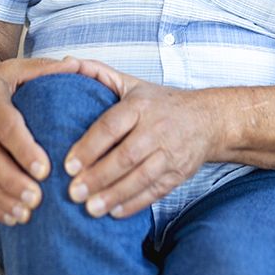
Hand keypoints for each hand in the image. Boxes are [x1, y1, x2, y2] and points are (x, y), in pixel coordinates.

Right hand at [0, 56, 87, 224]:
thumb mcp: (13, 68)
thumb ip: (43, 69)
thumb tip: (75, 65)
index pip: (6, 128)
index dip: (23, 148)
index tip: (44, 168)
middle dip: (13, 181)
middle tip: (37, 198)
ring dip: (3, 199)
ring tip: (27, 214)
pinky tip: (13, 218)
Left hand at [63, 59, 218, 218]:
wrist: (208, 119)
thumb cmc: (160, 102)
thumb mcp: (132, 83)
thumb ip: (98, 73)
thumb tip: (66, 62)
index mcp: (140, 106)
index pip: (111, 126)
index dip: (89, 147)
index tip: (68, 165)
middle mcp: (157, 129)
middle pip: (126, 156)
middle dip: (98, 177)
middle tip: (73, 192)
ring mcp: (170, 153)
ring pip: (141, 177)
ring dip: (114, 194)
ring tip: (90, 209)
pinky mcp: (179, 173)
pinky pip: (156, 191)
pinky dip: (135, 203)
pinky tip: (115, 212)